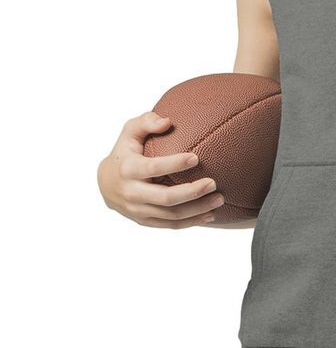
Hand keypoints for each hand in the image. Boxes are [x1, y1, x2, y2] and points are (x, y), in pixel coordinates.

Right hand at [97, 111, 224, 228]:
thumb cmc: (125, 152)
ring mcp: (137, 210)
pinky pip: (170, 225)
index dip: (174, 164)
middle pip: (165, 198)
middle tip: (213, 183)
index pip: (153, 168)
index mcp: (128, 168)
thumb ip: (146, 122)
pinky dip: (191, 222)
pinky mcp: (144, 221)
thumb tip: (167, 122)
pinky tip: (210, 215)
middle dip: (192, 192)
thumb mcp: (129, 132)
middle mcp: (131, 193)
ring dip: (197, 209)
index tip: (196, 158)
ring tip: (219, 199)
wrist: (105, 184)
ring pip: (171, 215)